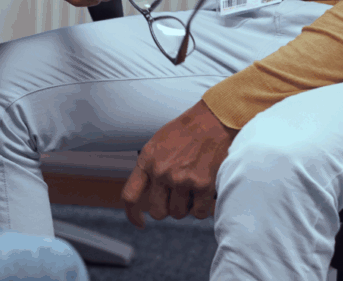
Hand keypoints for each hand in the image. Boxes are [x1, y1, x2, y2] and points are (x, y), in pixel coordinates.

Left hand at [122, 99, 238, 228]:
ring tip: (192, 190)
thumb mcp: (157, 144)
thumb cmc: (186, 131)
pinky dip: (202, 208)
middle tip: (176, 197)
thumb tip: (148, 191)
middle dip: (167, 208)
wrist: (212, 120)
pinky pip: (199, 213)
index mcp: (147, 160)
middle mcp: (162, 172)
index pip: (130, 195)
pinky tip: (204, 194)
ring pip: (179, 214)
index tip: (140, 222)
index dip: (132, 214)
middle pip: (157, 211)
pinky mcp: (203, 185)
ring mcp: (182, 179)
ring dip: (185, 207)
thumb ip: (150, 167)